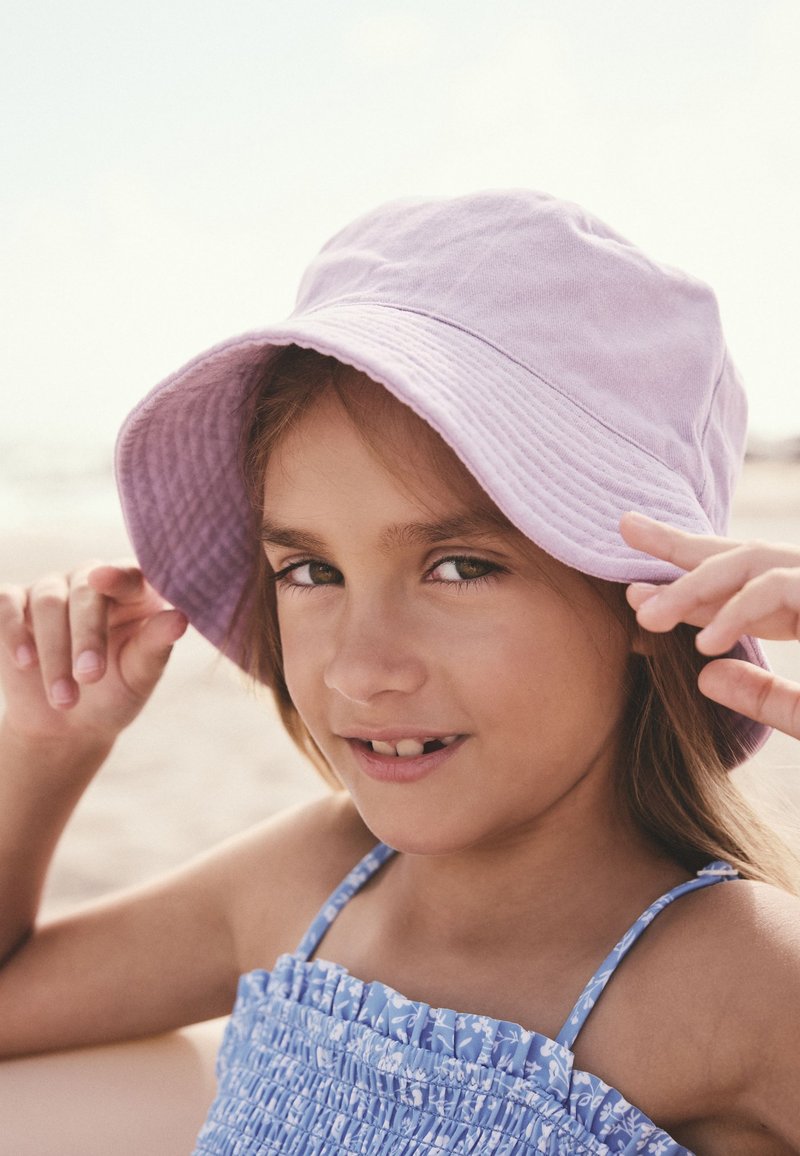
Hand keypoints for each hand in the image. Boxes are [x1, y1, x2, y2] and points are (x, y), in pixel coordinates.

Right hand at [0, 562, 186, 748]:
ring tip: (64, 698)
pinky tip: (24, 661)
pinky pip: (6, 602)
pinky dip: (12, 629)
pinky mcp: (15, 605)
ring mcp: (52, 590)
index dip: (118, 576)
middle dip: (86, 636)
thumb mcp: (139, 676)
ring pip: (48, 602)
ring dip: (54, 652)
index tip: (104, 580)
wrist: (66, 726)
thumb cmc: (115, 694)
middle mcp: (91, 581)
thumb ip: (156, 645)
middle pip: (86, 592)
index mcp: (133, 592)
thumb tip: (180, 619)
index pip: (129, 575)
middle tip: (90, 677)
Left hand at [620, 512, 799, 738]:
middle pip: (744, 556)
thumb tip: (705, 676)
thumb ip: (768, 700)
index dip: (688, 579)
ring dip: (694, 585)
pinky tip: (703, 643)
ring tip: (646, 615)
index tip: (636, 584)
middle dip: (681, 545)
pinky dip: (737, 609)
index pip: (743, 587)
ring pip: (753, 562)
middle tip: (625, 528)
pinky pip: (777, 587)